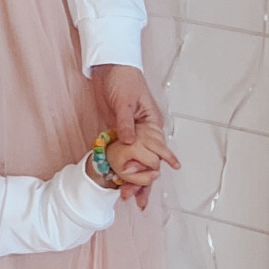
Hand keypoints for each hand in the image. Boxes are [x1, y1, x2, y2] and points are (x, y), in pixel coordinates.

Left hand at [91, 64, 178, 209]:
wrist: (111, 68)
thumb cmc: (124, 79)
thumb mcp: (126, 101)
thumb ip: (126, 123)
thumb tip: (129, 142)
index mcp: (152, 124)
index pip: (158, 150)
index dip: (157, 168)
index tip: (155, 182)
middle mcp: (144, 132)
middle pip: (147, 161)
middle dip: (143, 182)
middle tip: (136, 200)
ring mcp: (132, 134)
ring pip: (135, 162)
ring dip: (132, 179)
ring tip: (127, 197)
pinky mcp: (118, 132)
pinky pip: (122, 155)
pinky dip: (121, 169)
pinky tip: (118, 182)